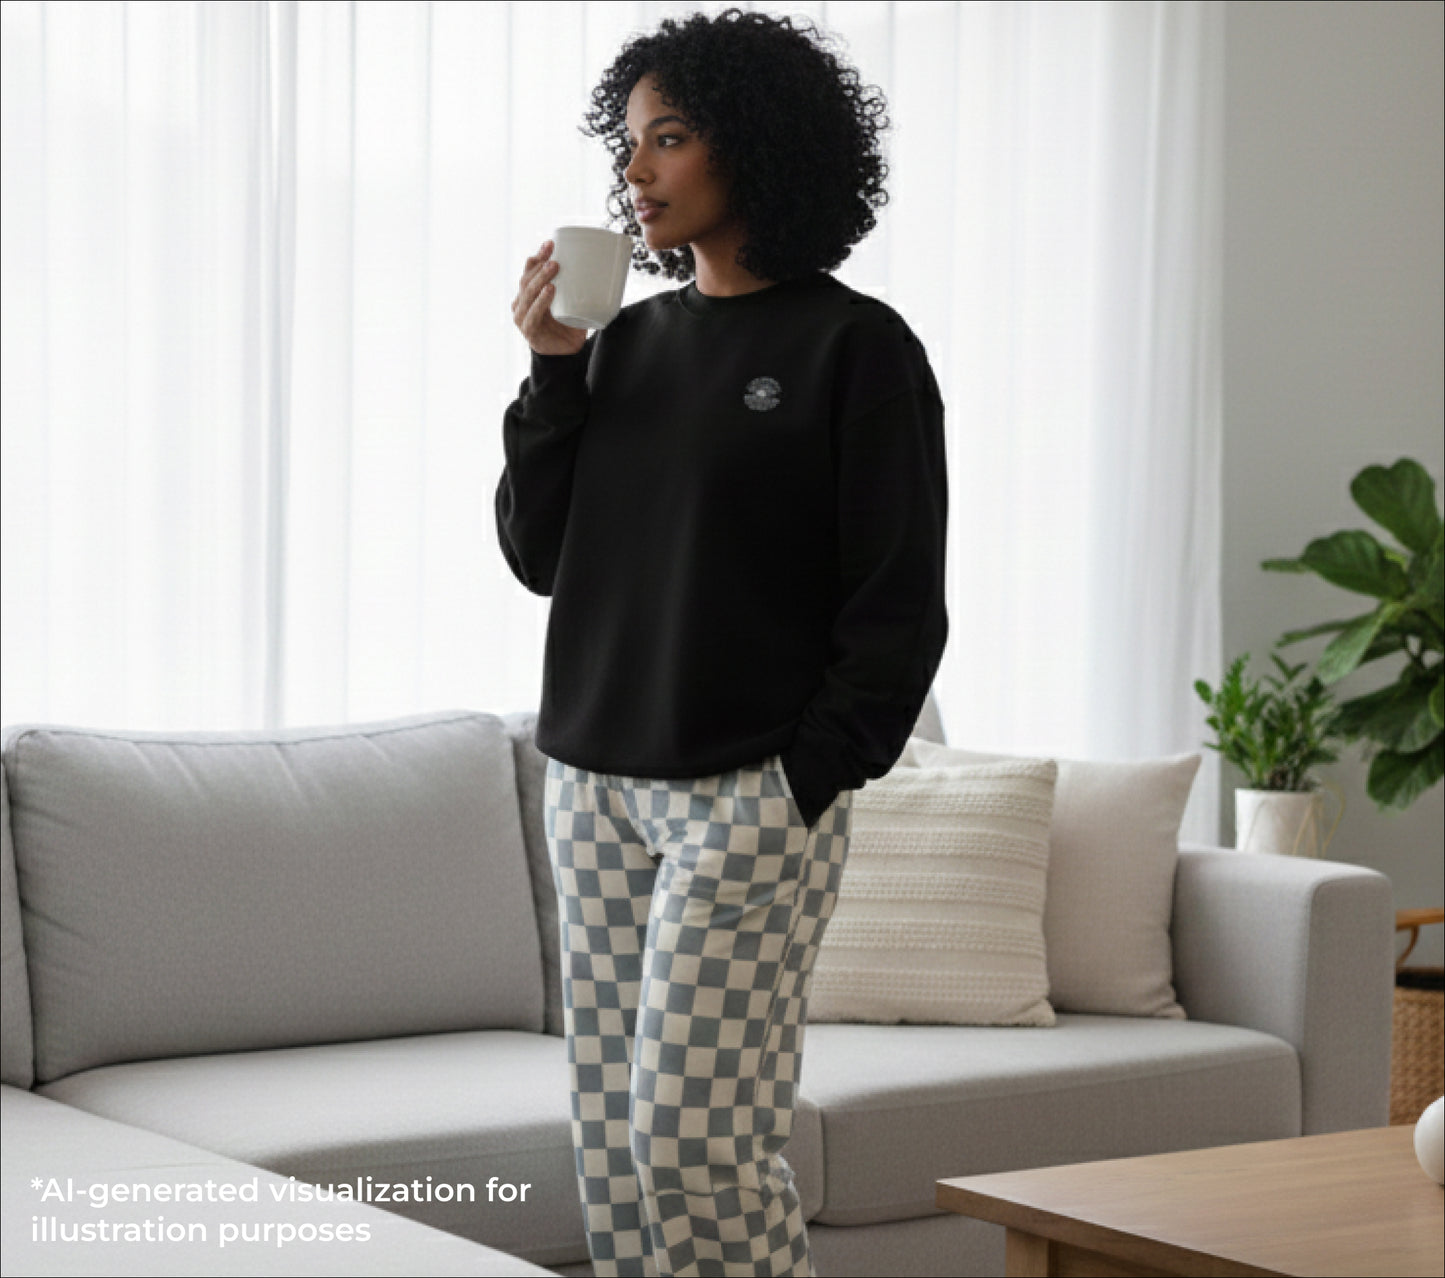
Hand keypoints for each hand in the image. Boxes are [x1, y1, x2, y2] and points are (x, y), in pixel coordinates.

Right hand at [512, 240, 589, 356]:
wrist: (565, 353)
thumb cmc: (568, 324)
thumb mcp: (573, 302)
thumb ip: (580, 287)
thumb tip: (606, 267)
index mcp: (530, 291)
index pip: (530, 269)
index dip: (538, 256)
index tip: (551, 243)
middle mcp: (522, 301)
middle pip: (527, 279)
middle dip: (540, 265)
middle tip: (556, 257)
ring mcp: (522, 316)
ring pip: (528, 293)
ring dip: (541, 279)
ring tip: (554, 268)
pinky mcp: (529, 330)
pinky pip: (533, 314)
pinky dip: (541, 302)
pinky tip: (549, 291)